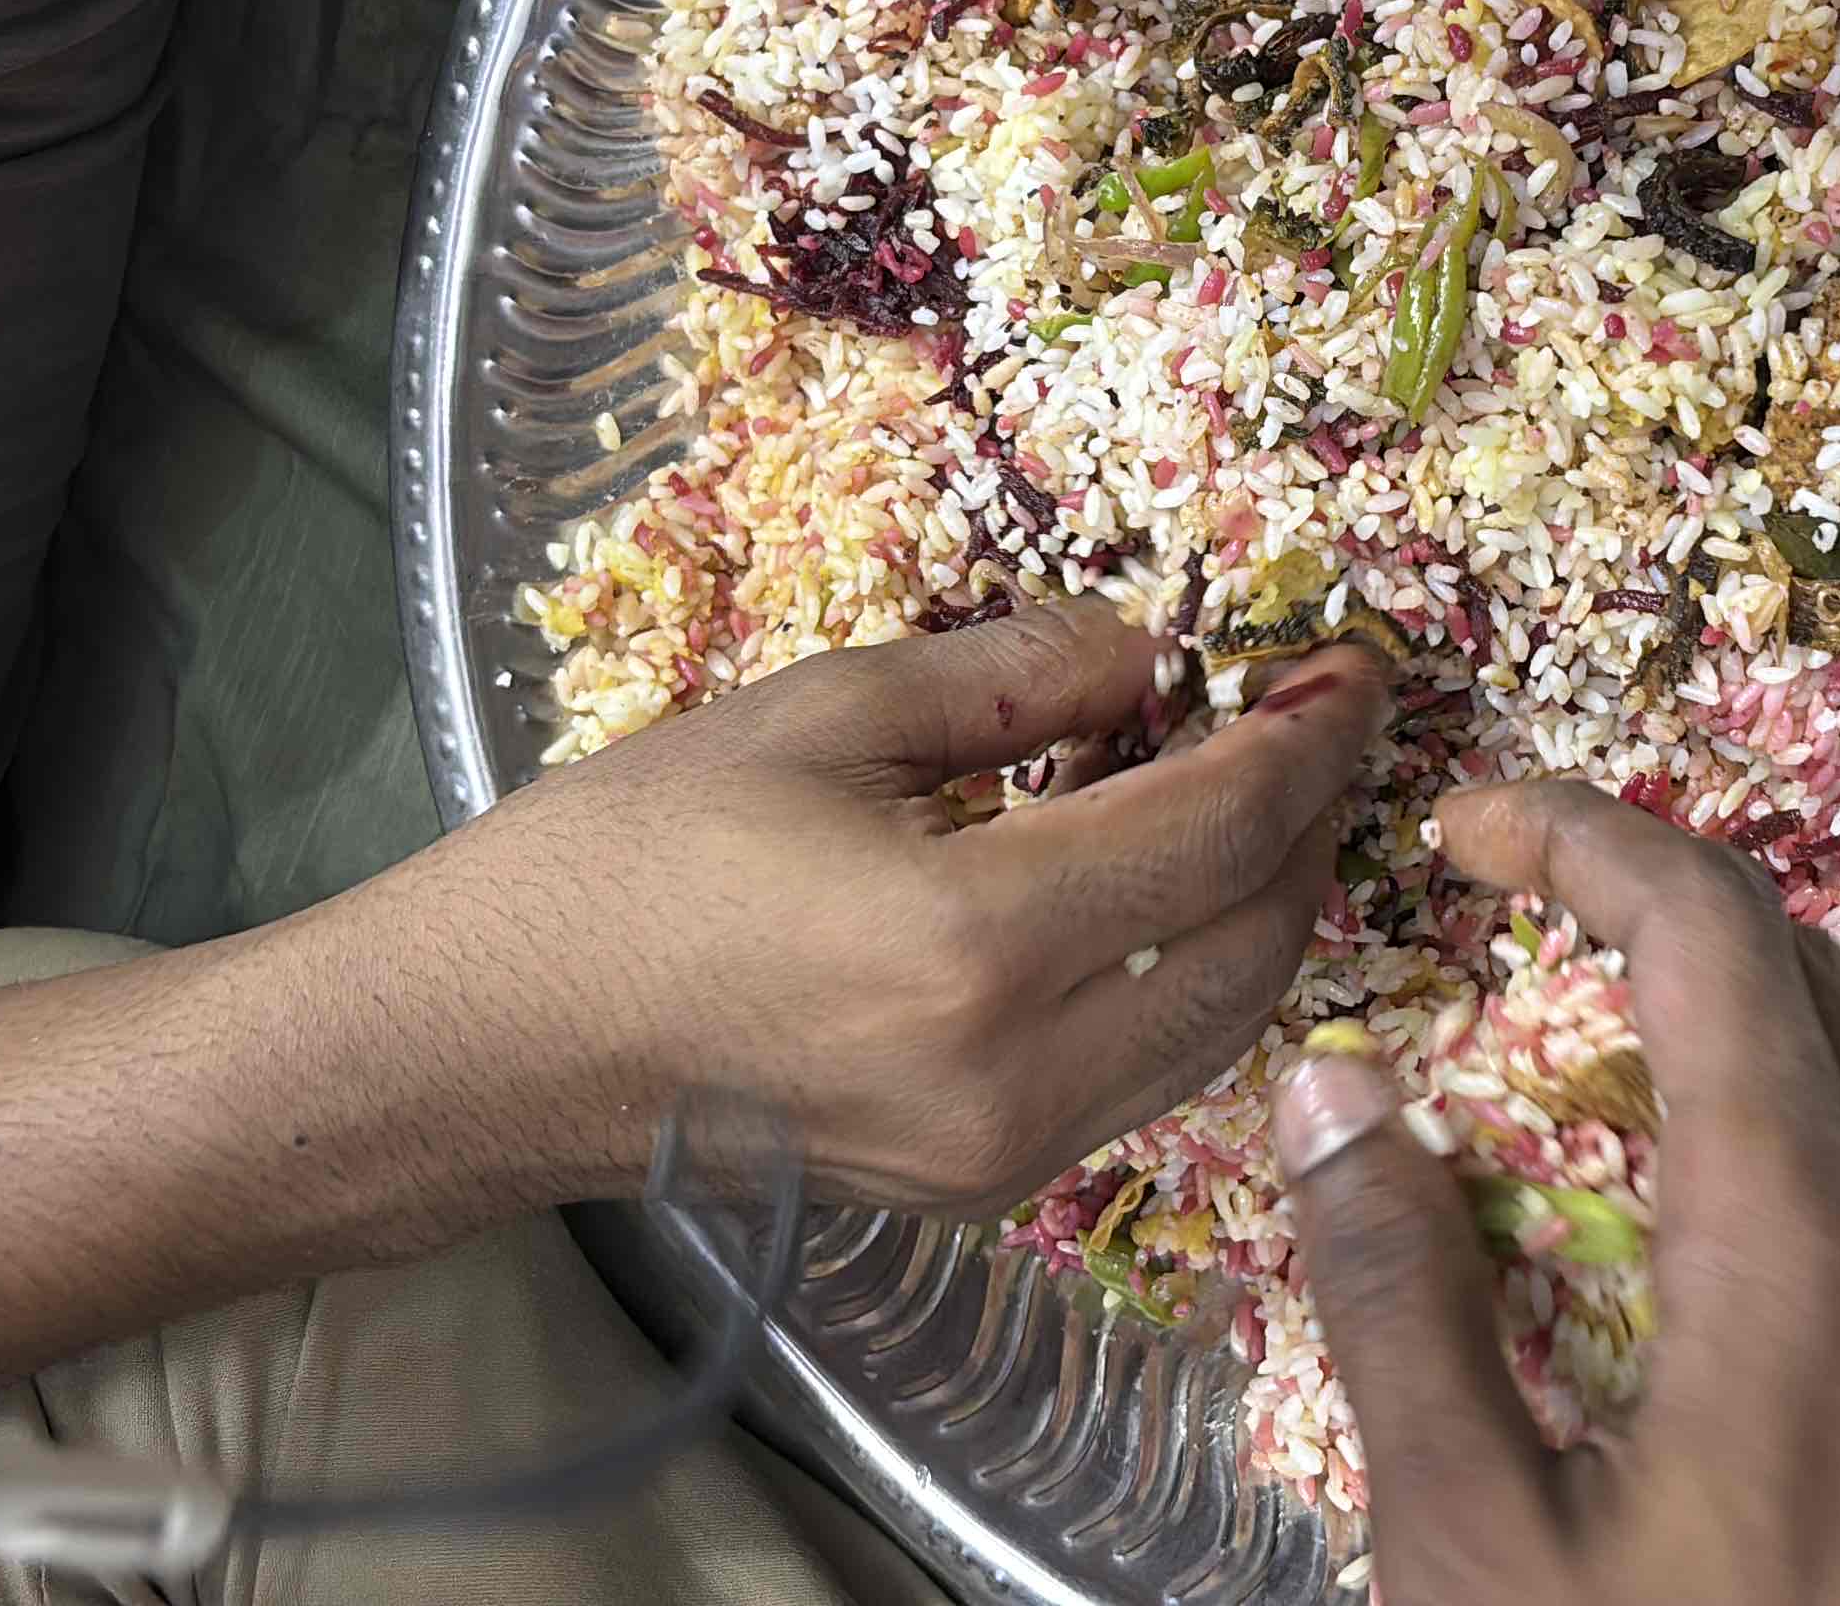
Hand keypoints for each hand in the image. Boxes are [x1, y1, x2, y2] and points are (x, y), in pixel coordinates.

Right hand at [362, 601, 1390, 1210]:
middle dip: (1305, 826)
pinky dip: (1184, 971)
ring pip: (1221, 1026)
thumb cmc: (625, 861)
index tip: (1346, 670)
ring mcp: (1005, 1157)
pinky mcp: (984, 1187)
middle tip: (1310, 721)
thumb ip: (1018, 676)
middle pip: (1255, 946)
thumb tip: (1155, 652)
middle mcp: (1014, 1076)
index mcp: (969, 945)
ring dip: (1259, 905)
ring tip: (1244, 790)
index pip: (1215, 836)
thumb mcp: (821, 712)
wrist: (493, 1046)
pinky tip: (1152, 881)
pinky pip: (1147, 1072)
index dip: (1304, 745)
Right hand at [1267, 779, 1839, 1605]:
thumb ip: (1401, 1296)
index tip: (1478, 821)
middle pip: (1809, 990)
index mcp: (1806, 1257)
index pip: (1715, 940)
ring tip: (1565, 1057)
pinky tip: (1672, 1242)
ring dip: (1724, 1034)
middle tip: (1512, 899)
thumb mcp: (1474, 1545)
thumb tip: (1336, 1094)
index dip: (1591, 839)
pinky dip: (1780, 1156)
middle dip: (1658, 906)